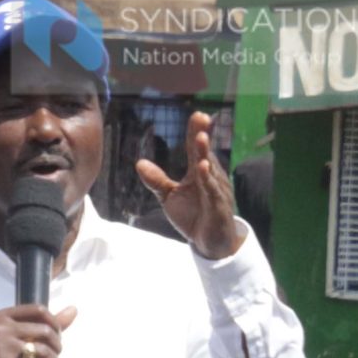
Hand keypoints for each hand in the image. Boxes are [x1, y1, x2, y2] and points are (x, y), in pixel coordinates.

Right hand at [0, 304, 77, 357]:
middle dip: (57, 346)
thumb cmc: (8, 357)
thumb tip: (73, 310)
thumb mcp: (22, 335)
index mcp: (2, 316)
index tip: (57, 335)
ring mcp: (0, 347)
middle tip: (55, 356)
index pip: (38, 310)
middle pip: (45, 331)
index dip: (55, 323)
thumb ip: (47, 323)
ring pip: (44, 351)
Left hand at [136, 112, 244, 261]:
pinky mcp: (218, 208)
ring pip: (210, 170)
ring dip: (205, 154)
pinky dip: (208, 181)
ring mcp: (217, 192)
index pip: (197, 149)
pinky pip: (213, 192)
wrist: (210, 243)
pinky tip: (203, 169)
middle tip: (201, 117)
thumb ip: (157, 180)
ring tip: (200, 139)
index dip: (196, 132)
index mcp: (199, 172)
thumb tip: (139, 163)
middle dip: (201, 136)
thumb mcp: (170, 197)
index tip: (197, 115)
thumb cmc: (194, 215)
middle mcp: (211, 178)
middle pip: (205, 153)